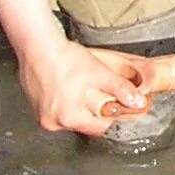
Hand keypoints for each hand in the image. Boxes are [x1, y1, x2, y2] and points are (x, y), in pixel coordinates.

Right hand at [19, 38, 173, 136]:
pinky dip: (64, 103)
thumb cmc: (66, 59)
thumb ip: (121, 90)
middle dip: (93, 110)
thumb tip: (138, 103)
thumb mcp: (101, 73)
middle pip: (85, 124)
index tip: (111, 102)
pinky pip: (57, 111)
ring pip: (71, 118)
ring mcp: (43, 116)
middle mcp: (54, 122)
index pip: (100, 127)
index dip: (109, 113)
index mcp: (70, 117)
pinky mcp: (36, 109)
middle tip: (92, 90)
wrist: (39, 47)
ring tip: (77, 87)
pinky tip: (66, 89)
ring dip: (78, 107)